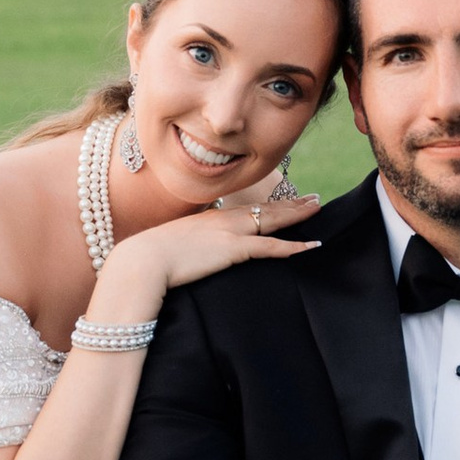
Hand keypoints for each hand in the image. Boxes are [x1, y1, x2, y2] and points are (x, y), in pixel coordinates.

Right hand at [97, 184, 321, 317]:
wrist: (142, 261)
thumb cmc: (149, 259)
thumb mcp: (171, 246)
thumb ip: (187, 246)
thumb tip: (188, 254)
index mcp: (209, 218)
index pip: (245, 208)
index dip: (267, 204)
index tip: (284, 200)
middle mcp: (222, 219)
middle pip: (264, 208)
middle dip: (290, 203)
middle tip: (313, 198)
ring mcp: (229, 232)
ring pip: (271, 220)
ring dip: (296, 215)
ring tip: (317, 208)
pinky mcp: (234, 249)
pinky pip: (270, 247)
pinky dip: (292, 246)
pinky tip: (310, 246)